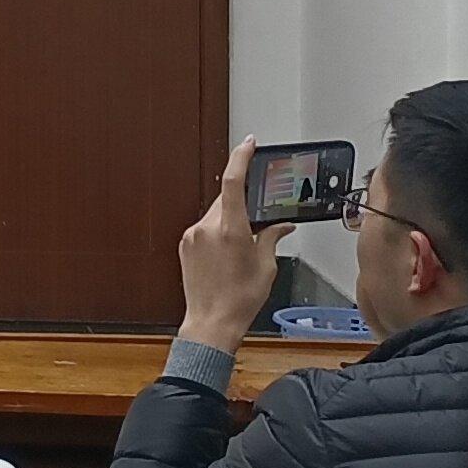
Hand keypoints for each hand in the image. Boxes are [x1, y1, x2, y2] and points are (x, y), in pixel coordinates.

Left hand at [178, 138, 286, 351]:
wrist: (211, 322)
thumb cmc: (239, 300)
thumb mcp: (266, 266)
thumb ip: (272, 237)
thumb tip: (281, 225)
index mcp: (230, 230)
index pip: (233, 182)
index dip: (240, 158)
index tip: (248, 144)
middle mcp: (207, 228)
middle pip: (226, 200)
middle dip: (244, 204)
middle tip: (260, 218)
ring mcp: (192, 235)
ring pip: (215, 214)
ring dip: (230, 220)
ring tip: (242, 246)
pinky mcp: (185, 244)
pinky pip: (204, 227)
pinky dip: (218, 231)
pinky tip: (227, 253)